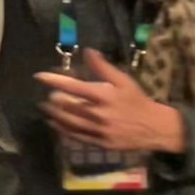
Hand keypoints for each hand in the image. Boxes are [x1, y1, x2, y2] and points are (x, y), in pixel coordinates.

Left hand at [35, 49, 186, 153]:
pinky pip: (76, 137)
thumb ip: (104, 67)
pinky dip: (62, 130)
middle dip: (54, 100)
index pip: (73, 87)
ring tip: (45, 108)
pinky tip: (55, 124)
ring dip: (54, 115)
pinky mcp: (99, 143)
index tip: (40, 76)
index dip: (54, 80)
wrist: (155, 128)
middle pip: (68, 107)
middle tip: (48, 96)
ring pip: (69, 123)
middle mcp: (99, 114)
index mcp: (104, 96)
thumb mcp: (124, 81)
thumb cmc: (137, 101)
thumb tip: (88, 50)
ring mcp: (98, 131)